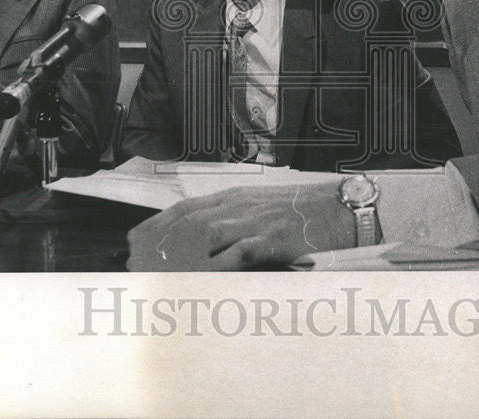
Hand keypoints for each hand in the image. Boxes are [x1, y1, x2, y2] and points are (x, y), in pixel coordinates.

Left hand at [126, 182, 355, 270]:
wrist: (344, 206)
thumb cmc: (304, 210)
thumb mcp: (262, 207)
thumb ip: (234, 218)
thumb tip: (204, 239)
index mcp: (235, 198)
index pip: (185, 208)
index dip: (157, 225)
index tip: (134, 241)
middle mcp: (240, 206)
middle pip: (188, 222)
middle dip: (159, 244)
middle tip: (138, 264)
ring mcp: (257, 221)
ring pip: (207, 235)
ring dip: (180, 256)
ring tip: (159, 275)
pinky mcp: (275, 238)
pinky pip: (241, 251)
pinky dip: (218, 265)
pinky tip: (202, 279)